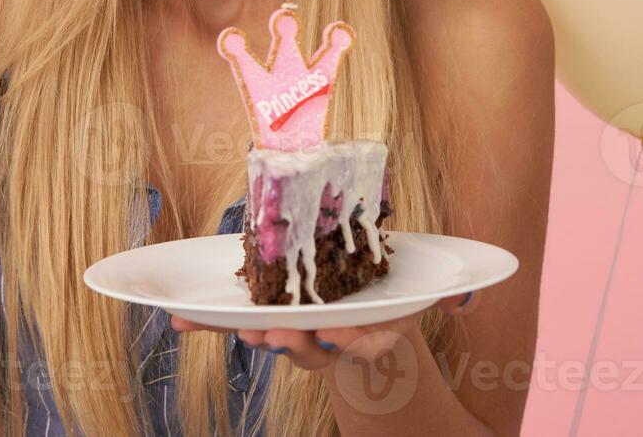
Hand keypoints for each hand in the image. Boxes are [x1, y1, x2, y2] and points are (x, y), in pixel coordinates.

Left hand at [170, 291, 476, 370]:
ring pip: (276, 341)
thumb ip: (447, 294)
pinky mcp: (265, 323)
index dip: (351, 343)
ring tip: (243, 327)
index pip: (366, 342)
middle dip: (296, 343)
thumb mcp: (424, 293)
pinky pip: (235, 324)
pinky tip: (176, 318)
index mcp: (373, 330)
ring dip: (257, 335)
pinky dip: (208, 322)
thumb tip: (465, 299)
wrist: (360, 315)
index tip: (337, 336)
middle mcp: (335, 339)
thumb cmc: (386, 295)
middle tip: (278, 334)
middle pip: (315, 348)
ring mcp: (299, 335)